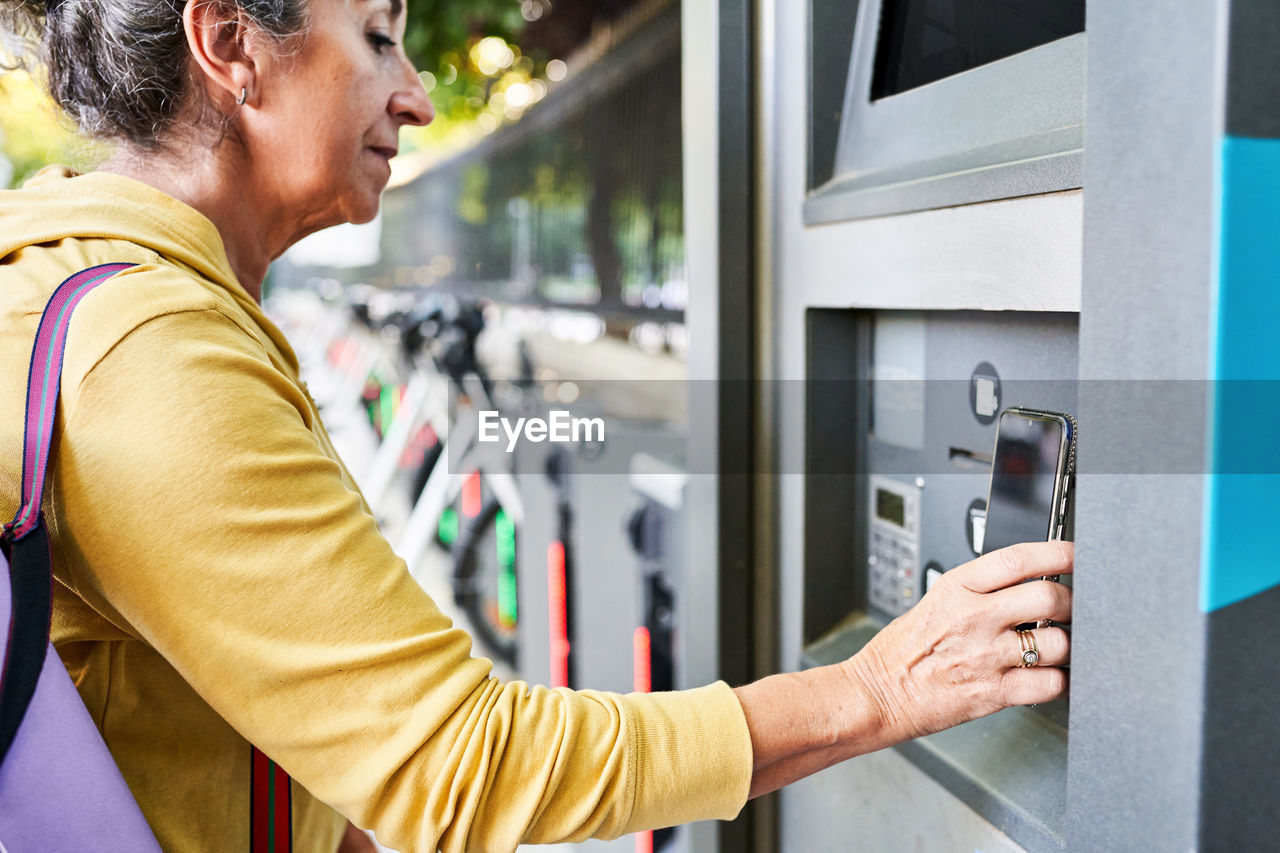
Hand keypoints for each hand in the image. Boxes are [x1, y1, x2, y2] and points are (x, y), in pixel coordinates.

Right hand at [845, 541, 1072, 743]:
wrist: (877, 694)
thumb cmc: (900, 653)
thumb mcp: (933, 602)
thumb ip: (978, 592)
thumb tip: (1025, 585)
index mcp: (956, 589)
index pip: (1018, 559)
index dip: (1057, 554)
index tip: (1074, 556)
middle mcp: (974, 618)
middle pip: (1049, 597)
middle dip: (1070, 603)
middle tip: (1068, 609)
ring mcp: (986, 656)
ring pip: (1057, 642)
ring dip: (1066, 646)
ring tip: (1056, 647)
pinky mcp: (994, 693)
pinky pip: (1050, 684)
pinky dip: (1059, 681)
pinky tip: (1049, 676)